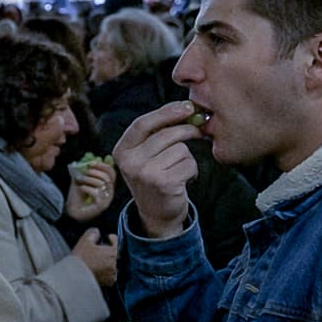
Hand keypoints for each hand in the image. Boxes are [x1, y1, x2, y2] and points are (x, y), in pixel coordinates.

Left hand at [65, 161, 116, 220]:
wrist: (73, 211)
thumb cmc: (77, 196)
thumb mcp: (81, 179)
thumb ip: (85, 169)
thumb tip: (88, 156)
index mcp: (107, 184)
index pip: (111, 172)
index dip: (102, 165)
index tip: (91, 163)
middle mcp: (109, 191)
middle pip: (108, 177)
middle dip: (94, 172)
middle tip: (84, 172)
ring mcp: (107, 199)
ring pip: (102, 183)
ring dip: (88, 179)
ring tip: (80, 180)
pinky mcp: (102, 205)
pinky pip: (97, 193)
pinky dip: (87, 188)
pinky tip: (81, 188)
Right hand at [70, 228, 117, 286]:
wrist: (76, 277)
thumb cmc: (81, 259)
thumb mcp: (85, 241)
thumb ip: (93, 233)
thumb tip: (96, 232)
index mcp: (115, 252)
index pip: (118, 242)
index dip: (113, 238)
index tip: (109, 237)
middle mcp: (118, 264)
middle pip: (120, 255)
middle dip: (114, 251)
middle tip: (106, 249)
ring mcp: (115, 275)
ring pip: (118, 266)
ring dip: (112, 262)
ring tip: (103, 260)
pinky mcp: (110, 283)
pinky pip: (114, 275)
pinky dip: (110, 272)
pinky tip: (102, 270)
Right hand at [113, 101, 202, 236]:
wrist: (156, 214)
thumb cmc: (154, 177)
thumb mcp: (144, 155)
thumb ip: (155, 134)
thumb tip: (185, 109)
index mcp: (122, 150)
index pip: (142, 124)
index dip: (166, 112)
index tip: (186, 106)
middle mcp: (130, 162)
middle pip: (166, 134)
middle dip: (187, 130)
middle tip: (199, 131)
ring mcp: (145, 174)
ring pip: (180, 149)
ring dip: (187, 157)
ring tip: (179, 169)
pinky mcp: (164, 184)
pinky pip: (189, 164)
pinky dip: (192, 171)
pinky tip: (183, 179)